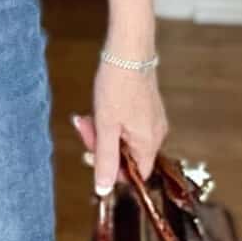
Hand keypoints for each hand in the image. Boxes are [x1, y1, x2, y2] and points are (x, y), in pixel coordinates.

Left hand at [71, 59, 168, 194]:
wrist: (128, 51)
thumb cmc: (118, 86)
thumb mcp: (106, 127)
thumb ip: (105, 160)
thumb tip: (104, 189)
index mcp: (149, 143)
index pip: (135, 175)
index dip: (113, 172)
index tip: (93, 158)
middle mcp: (156, 134)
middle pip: (127, 156)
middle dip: (102, 146)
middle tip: (86, 130)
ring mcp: (152, 120)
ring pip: (123, 138)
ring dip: (103, 132)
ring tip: (87, 117)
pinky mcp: (146, 108)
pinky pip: (127, 125)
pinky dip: (110, 121)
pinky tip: (98, 109)